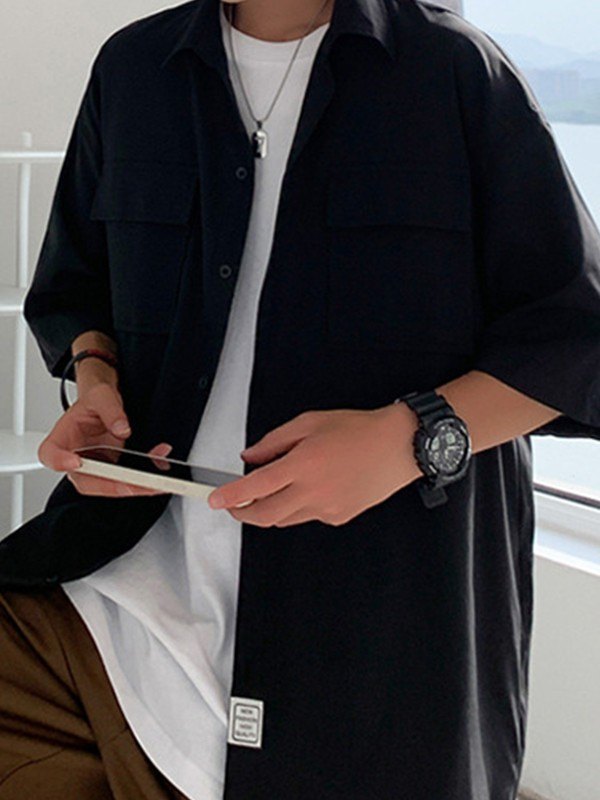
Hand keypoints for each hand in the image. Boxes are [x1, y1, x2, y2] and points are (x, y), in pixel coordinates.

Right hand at [38, 377, 171, 497]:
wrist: (106, 403)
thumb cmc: (94, 401)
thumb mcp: (100, 394)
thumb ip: (110, 409)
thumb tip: (122, 429)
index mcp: (62, 439)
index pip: (51, 455)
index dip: (61, 462)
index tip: (76, 462)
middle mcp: (76, 458)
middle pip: (86, 481)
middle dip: (112, 486)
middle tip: (133, 483)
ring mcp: (96, 467)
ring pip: (110, 486)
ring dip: (135, 485)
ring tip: (156, 479)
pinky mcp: (114, 470)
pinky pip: (128, 479)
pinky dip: (147, 476)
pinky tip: (159, 463)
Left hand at [207, 404, 421, 527]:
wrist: (399, 446)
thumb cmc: (360, 430)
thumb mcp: (310, 423)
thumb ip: (275, 441)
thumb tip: (252, 456)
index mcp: (303, 465)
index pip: (255, 488)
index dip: (231, 496)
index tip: (215, 500)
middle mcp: (313, 491)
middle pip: (265, 516)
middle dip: (243, 513)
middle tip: (235, 505)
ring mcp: (327, 508)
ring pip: (285, 519)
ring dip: (271, 510)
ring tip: (275, 489)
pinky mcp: (339, 516)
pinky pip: (309, 516)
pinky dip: (300, 506)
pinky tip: (311, 488)